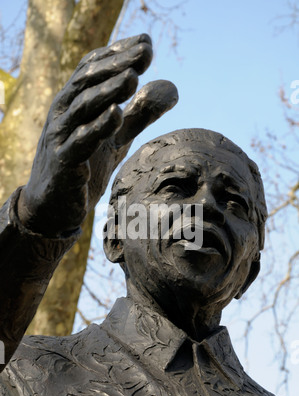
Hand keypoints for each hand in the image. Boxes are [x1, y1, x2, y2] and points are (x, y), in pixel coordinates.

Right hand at [17, 34, 177, 237]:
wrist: (53, 204)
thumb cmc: (84, 166)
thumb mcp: (116, 138)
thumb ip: (140, 115)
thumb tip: (171, 88)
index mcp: (76, 102)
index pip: (94, 68)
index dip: (118, 53)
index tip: (146, 42)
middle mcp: (64, 112)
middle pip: (87, 80)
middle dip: (116, 64)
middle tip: (144, 52)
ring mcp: (61, 136)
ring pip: (82, 106)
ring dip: (107, 90)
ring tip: (132, 77)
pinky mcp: (64, 161)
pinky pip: (79, 141)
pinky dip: (97, 126)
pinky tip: (115, 114)